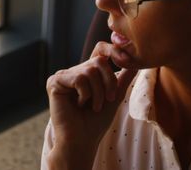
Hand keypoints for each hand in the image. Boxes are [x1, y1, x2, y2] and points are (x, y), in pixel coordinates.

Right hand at [45, 42, 137, 168]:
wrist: (82, 141)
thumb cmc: (96, 122)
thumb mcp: (114, 97)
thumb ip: (122, 79)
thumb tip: (136, 62)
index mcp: (86, 72)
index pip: (100, 50)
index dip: (113, 50)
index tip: (127, 61)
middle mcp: (74, 71)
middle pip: (99, 61)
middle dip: (109, 83)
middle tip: (106, 100)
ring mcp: (63, 75)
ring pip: (90, 70)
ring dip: (98, 93)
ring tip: (93, 106)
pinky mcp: (54, 82)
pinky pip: (79, 78)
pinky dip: (86, 94)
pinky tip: (79, 105)